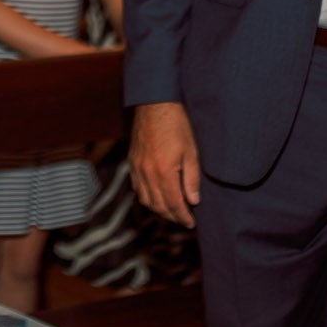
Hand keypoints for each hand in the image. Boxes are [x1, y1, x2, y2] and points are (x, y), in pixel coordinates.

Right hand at [131, 102, 201, 227]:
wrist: (155, 103)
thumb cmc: (177, 124)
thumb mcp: (192, 151)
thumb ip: (191, 178)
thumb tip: (193, 201)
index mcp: (164, 171)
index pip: (174, 204)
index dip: (183, 216)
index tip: (191, 223)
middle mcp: (147, 173)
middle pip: (159, 205)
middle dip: (172, 216)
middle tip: (184, 219)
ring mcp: (137, 167)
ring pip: (145, 199)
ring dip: (159, 209)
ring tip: (172, 211)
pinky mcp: (132, 161)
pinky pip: (137, 187)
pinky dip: (147, 197)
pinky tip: (156, 196)